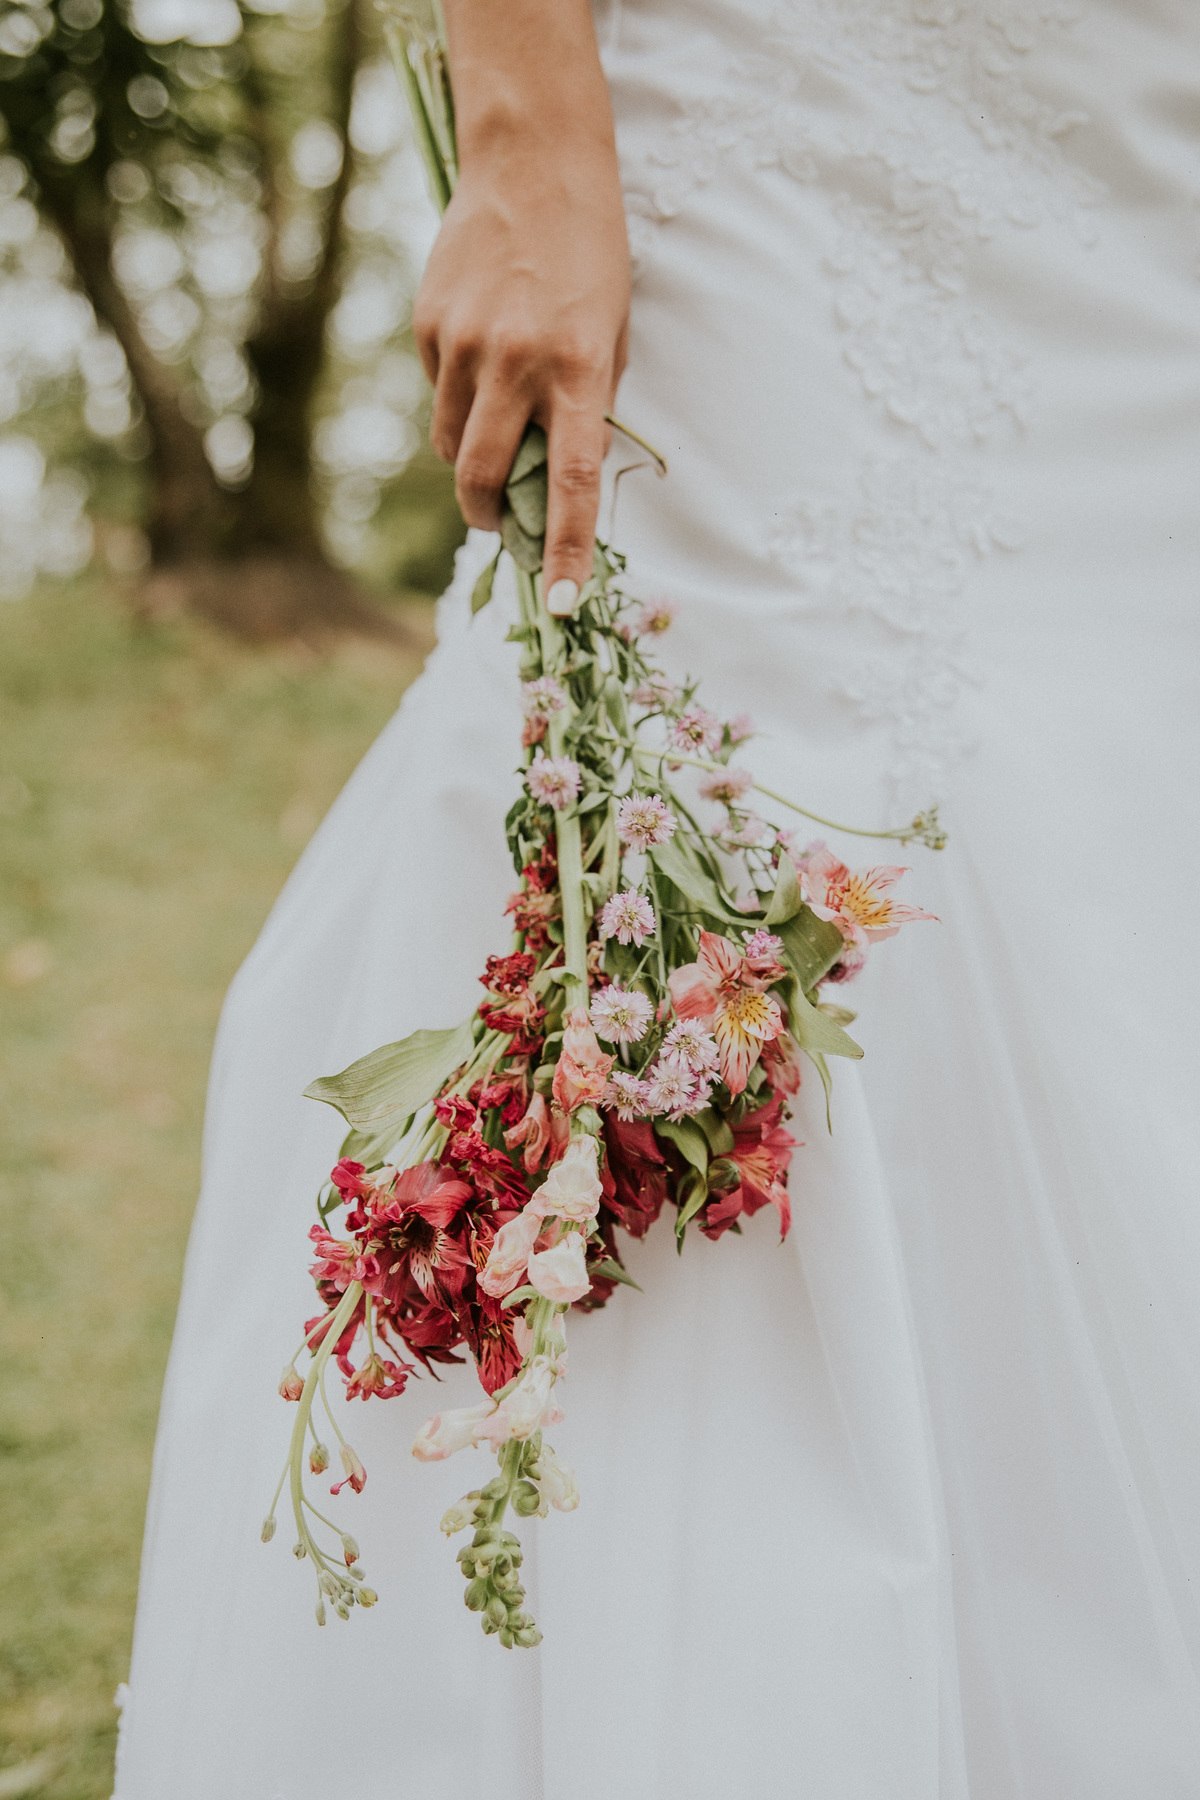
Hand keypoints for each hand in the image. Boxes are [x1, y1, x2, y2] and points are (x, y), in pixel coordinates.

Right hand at [413, 4, 630, 606]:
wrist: (533, 161)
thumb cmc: (591, 254)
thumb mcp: (613, 331)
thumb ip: (589, 404)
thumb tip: (562, 477)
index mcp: (577, 369)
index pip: (572, 482)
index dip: (568, 550)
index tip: (564, 602)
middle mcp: (517, 363)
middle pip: (482, 479)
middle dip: (490, 517)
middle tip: (501, 523)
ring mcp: (464, 344)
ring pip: (450, 443)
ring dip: (469, 460)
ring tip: (495, 426)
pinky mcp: (428, 325)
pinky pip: (437, 392)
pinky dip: (457, 396)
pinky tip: (479, 354)